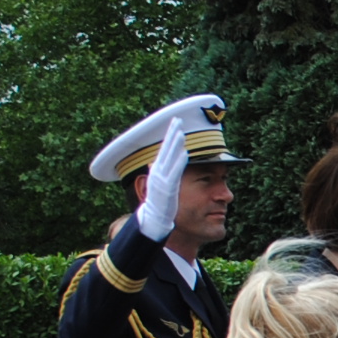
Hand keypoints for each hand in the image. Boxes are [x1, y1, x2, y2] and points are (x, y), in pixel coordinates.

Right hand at [139, 119, 187, 239]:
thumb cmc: (159, 202)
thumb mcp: (158, 183)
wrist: (154, 219)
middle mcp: (158, 171)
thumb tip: (152, 161)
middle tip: (177, 119)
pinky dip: (179, 162)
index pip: (164, 148)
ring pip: (169, 158)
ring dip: (175, 144)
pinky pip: (174, 172)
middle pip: (166, 148)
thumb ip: (158, 171)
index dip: (170, 135)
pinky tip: (185, 153)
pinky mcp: (168, 187)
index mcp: (157, 169)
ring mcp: (162, 179)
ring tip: (181, 132)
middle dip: (172, 133)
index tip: (175, 122)